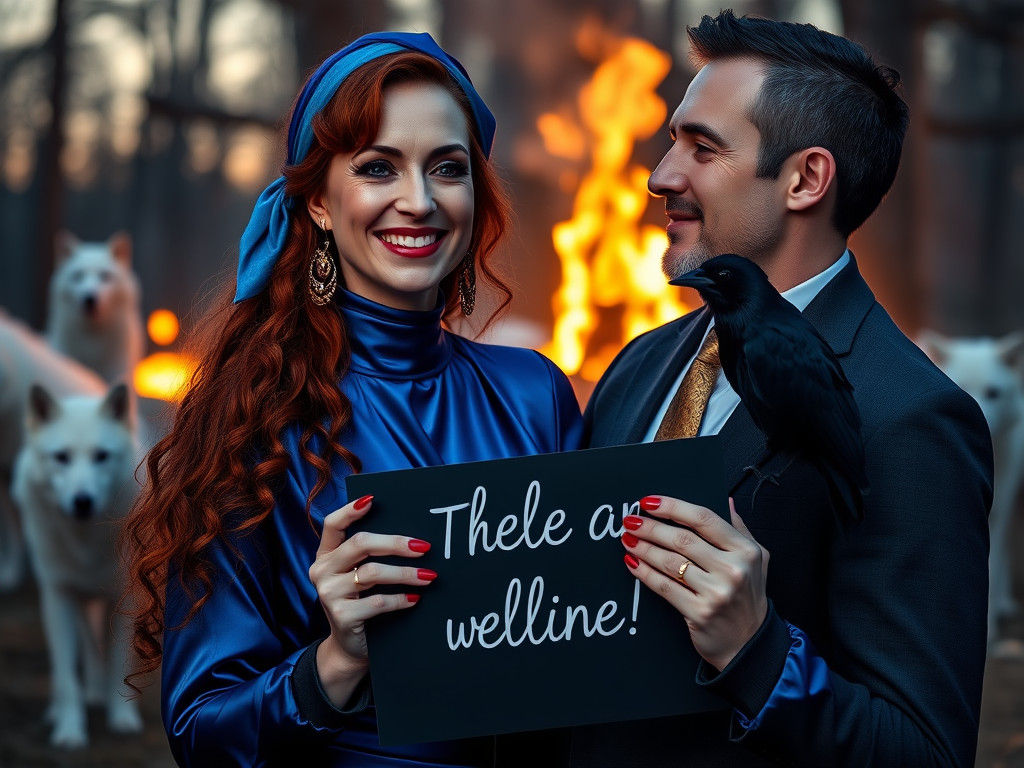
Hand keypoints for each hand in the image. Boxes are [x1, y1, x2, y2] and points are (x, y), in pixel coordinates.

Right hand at [307, 494, 435, 703]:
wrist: (350, 646)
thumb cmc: (361, 601)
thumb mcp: (359, 574)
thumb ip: (370, 554)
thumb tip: (411, 537)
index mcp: (326, 554)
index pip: (332, 524)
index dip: (350, 511)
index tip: (373, 500)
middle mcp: (322, 570)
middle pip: (360, 544)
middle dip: (396, 543)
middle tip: (424, 547)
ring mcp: (329, 594)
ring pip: (372, 573)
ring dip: (406, 574)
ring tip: (429, 576)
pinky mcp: (341, 616)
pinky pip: (378, 602)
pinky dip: (401, 599)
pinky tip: (415, 598)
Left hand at [622, 496, 768, 670]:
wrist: (748, 643)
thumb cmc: (748, 596)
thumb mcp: (756, 559)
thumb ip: (740, 529)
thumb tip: (727, 500)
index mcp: (746, 550)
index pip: (704, 519)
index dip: (673, 507)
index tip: (649, 502)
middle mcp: (733, 569)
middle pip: (682, 539)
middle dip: (651, 527)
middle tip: (630, 521)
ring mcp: (717, 592)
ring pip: (670, 562)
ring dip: (643, 548)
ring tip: (628, 539)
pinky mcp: (700, 612)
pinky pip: (664, 586)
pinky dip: (644, 573)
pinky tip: (632, 563)